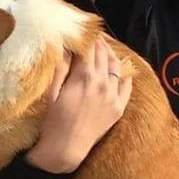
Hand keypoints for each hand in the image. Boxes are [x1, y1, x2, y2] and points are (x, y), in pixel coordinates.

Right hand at [25, 37, 131, 173]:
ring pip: (116, 67)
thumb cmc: (53, 119)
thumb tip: (65, 47)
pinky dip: (125, 75)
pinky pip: (127, 87)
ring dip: (111, 54)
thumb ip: (60, 67)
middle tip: (94, 34)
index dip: (86, 38)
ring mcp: (113, 96)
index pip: (89, 49)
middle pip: (103, 55)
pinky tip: (122, 68)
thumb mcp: (51, 91)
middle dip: (98, 42)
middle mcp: (102, 83)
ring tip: (105, 47)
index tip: (83, 30)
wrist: (67, 148)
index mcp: (84, 77)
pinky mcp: (119, 108)